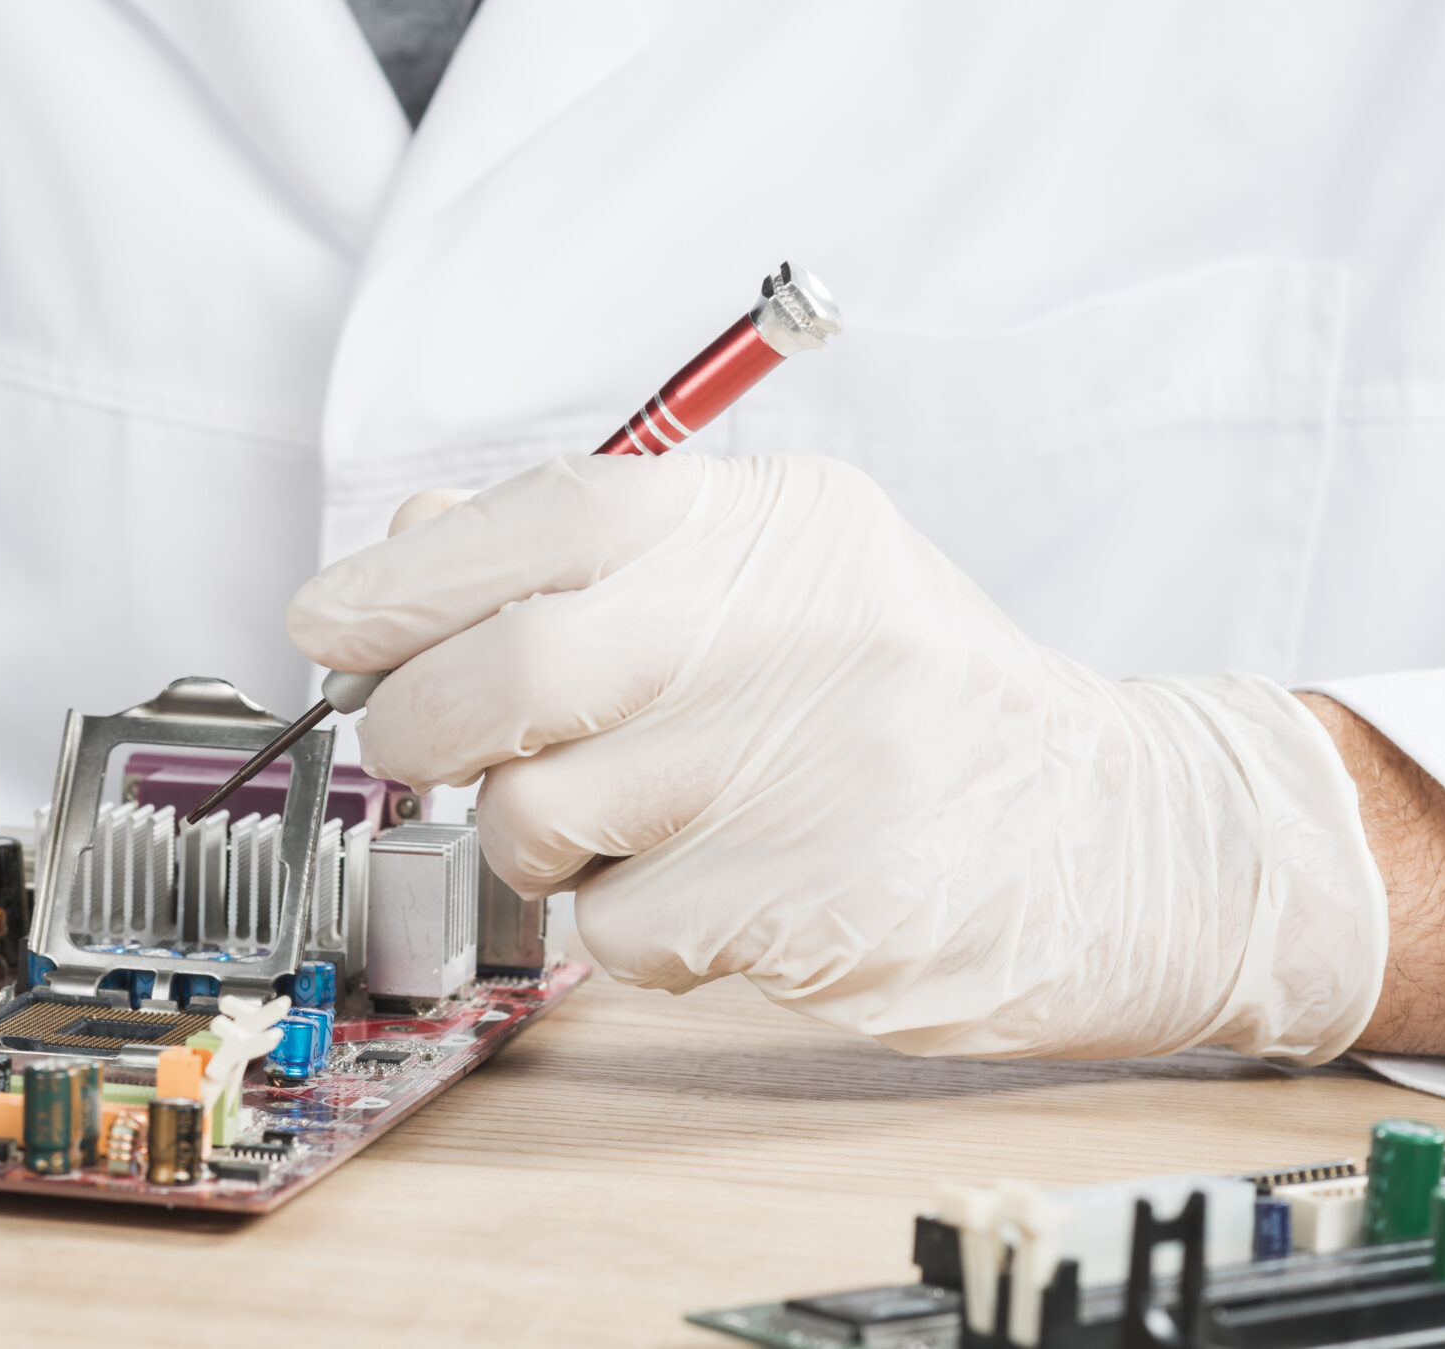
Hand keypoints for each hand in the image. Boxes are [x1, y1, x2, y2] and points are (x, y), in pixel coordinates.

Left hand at [288, 453, 1385, 1060]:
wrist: (1119, 843)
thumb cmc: (908, 706)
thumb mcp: (774, 581)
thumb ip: (590, 558)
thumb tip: (401, 549)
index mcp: (779, 525)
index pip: (554, 515)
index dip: (409, 574)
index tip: (324, 622)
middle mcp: (801, 626)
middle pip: (515, 672)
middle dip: (421, 727)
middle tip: (423, 754)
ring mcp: (817, 768)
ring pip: (544, 815)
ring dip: (534, 841)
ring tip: (621, 831)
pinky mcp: (823, 904)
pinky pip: (618, 930)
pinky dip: (619, 930)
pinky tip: (703, 900)